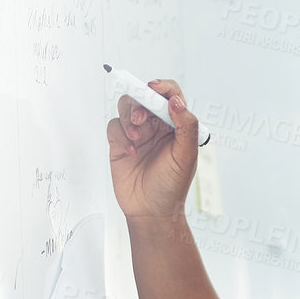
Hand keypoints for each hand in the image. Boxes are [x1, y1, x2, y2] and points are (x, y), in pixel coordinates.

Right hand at [106, 79, 198, 219]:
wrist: (151, 211)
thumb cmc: (172, 186)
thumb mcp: (186, 156)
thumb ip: (186, 127)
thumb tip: (176, 101)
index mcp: (176, 126)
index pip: (170, 96)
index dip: (163, 87)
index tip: (154, 88)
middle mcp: (156, 126)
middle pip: (143, 97)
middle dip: (140, 103)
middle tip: (141, 120)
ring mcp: (137, 134)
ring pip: (126, 108)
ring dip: (128, 117)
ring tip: (135, 136)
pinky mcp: (119, 143)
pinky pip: (113, 126)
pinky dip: (119, 134)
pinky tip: (130, 151)